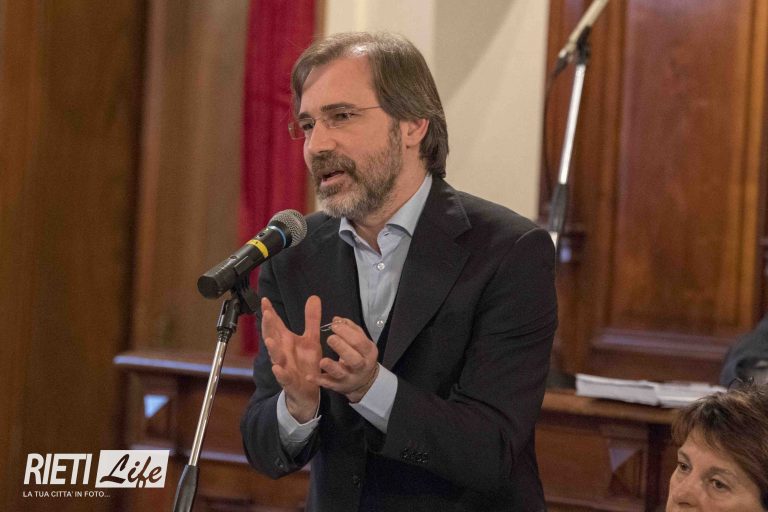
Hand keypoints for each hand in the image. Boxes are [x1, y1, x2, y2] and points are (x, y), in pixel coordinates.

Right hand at [261, 295, 321, 422]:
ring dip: (272, 349)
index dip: (270, 312)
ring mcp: (284, 366)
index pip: (276, 324)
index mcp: (286, 340)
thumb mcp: (311, 339)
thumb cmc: (306, 363)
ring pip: (275, 356)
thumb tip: (313, 297)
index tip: (265, 299)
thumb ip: (311, 319)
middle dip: (268, 326)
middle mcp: (282, 352)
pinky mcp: (289, 381)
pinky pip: (283, 377)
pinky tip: (277, 368)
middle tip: (266, 314)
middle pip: (272, 337)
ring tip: (269, 340)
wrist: (308, 390)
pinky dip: (280, 373)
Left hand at [310, 317, 378, 402]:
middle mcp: (361, 367)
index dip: (347, 333)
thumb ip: (350, 329)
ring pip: (341, 374)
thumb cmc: (359, 355)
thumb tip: (337, 320)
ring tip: (322, 361)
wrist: (363, 381)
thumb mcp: (361, 341)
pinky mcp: (338, 386)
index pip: (359, 342)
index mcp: (368, 352)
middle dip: (342, 348)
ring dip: (331, 367)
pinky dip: (319, 380)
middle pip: (354, 359)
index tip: (334, 325)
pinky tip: (309, 376)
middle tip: (330, 338)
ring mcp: (349, 378)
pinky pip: (328, 384)